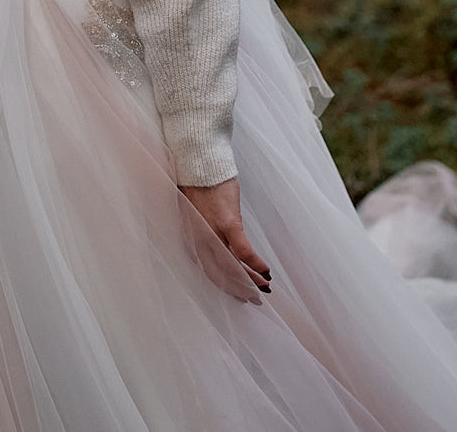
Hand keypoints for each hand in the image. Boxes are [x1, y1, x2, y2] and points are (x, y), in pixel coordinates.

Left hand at [180, 178, 272, 298]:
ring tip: (264, 287)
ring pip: (231, 266)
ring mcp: (212, 231)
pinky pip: (242, 250)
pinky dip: (255, 264)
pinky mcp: (227, 222)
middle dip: (237, 289)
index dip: (223, 284)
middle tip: (253, 298)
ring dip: (250, 280)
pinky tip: (266, 271)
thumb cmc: (198, 182)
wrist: (198, 160)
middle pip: (218, 273)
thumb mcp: (194, 210)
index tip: (237, 292)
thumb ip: (201, 228)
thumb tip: (213, 240)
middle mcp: (199, 238)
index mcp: (190, 236)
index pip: (207, 269)